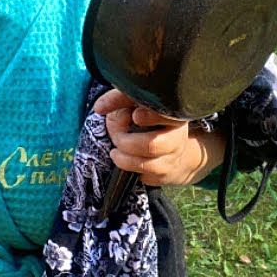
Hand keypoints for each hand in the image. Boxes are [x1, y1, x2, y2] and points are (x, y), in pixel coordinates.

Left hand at [93, 88, 224, 185]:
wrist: (172, 149)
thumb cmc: (149, 121)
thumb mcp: (136, 104)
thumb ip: (118, 100)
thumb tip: (99, 107)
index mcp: (172, 117)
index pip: (166, 117)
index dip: (150, 117)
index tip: (135, 116)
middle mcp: (177, 139)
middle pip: (152, 145)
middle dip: (127, 143)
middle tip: (117, 138)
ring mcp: (172, 159)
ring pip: (146, 165)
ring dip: (124, 159)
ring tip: (115, 153)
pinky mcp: (164, 175)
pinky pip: (144, 177)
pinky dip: (130, 169)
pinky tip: (126, 160)